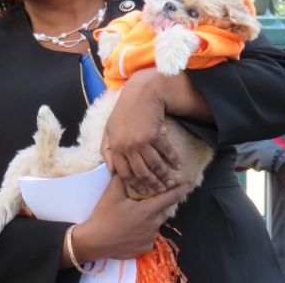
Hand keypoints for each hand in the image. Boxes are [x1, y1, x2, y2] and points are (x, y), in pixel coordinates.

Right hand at [73, 176, 191, 260]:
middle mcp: (153, 224)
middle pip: (162, 212)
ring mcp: (150, 238)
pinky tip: (131, 231)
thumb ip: (122, 179)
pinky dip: (143, 233)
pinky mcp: (144, 248)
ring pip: (155, 225)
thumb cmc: (104, 216)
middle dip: (156, 207)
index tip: (189, 185)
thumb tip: (124, 169)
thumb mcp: (112, 193)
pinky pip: (148, 237)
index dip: (180, 191)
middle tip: (142, 205)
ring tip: (132, 220)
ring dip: (149, 220)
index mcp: (148, 210)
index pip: (169, 198)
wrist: (95, 241)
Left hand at [101, 69, 180, 196]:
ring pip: (155, 165)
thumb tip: (110, 170)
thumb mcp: (109, 129)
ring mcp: (142, 142)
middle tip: (160, 190)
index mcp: (115, 147)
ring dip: (164, 176)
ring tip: (170, 182)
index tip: (142, 191)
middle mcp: (128, 147)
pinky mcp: (156, 135)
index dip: (134, 184)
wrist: (141, 94)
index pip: (124, 173)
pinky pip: (166, 152)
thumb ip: (107, 149)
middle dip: (151, 184)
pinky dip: (173, 160)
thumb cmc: (124, 111)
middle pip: (141, 173)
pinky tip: (178, 166)